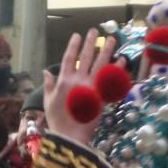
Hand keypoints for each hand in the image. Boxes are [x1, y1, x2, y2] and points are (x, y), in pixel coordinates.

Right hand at [43, 28, 123, 144]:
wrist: (69, 136)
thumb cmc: (57, 121)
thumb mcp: (48, 102)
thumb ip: (48, 85)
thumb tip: (46, 71)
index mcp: (63, 81)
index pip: (69, 58)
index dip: (73, 46)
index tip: (77, 35)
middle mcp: (78, 80)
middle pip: (86, 57)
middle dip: (90, 43)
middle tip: (95, 31)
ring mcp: (91, 88)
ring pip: (100, 65)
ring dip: (107, 51)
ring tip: (112, 39)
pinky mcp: (101, 97)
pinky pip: (111, 81)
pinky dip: (117, 70)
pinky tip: (122, 60)